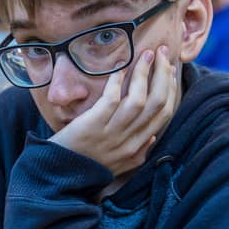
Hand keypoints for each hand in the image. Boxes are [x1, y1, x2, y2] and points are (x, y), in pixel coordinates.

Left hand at [50, 45, 179, 176]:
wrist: (57, 175)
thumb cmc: (84, 166)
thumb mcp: (117, 165)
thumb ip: (137, 153)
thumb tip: (153, 137)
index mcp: (137, 147)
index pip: (164, 114)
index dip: (171, 89)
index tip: (170, 71)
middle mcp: (128, 141)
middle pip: (157, 103)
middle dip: (164, 75)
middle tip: (163, 53)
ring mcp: (111, 133)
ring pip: (139, 99)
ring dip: (144, 73)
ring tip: (146, 54)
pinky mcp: (92, 125)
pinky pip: (111, 99)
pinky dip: (117, 81)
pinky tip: (119, 67)